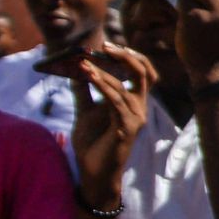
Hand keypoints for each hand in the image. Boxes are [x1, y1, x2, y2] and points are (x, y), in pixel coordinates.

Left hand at [71, 44, 154, 207]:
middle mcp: (139, 108)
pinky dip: (101, 85)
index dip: (130, 56)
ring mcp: (135, 118)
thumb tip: (74, 68)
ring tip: (83, 63)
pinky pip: (115, 101)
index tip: (108, 46)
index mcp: (133, 102)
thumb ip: (83, 91)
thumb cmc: (93, 143)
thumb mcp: (85, 111)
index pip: (143, 72)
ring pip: (124, 86)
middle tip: (105, 46)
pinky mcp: (125, 128)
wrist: (92, 172)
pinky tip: (87, 76)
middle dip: (126, 56)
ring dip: (102, 72)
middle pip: (144, 73)